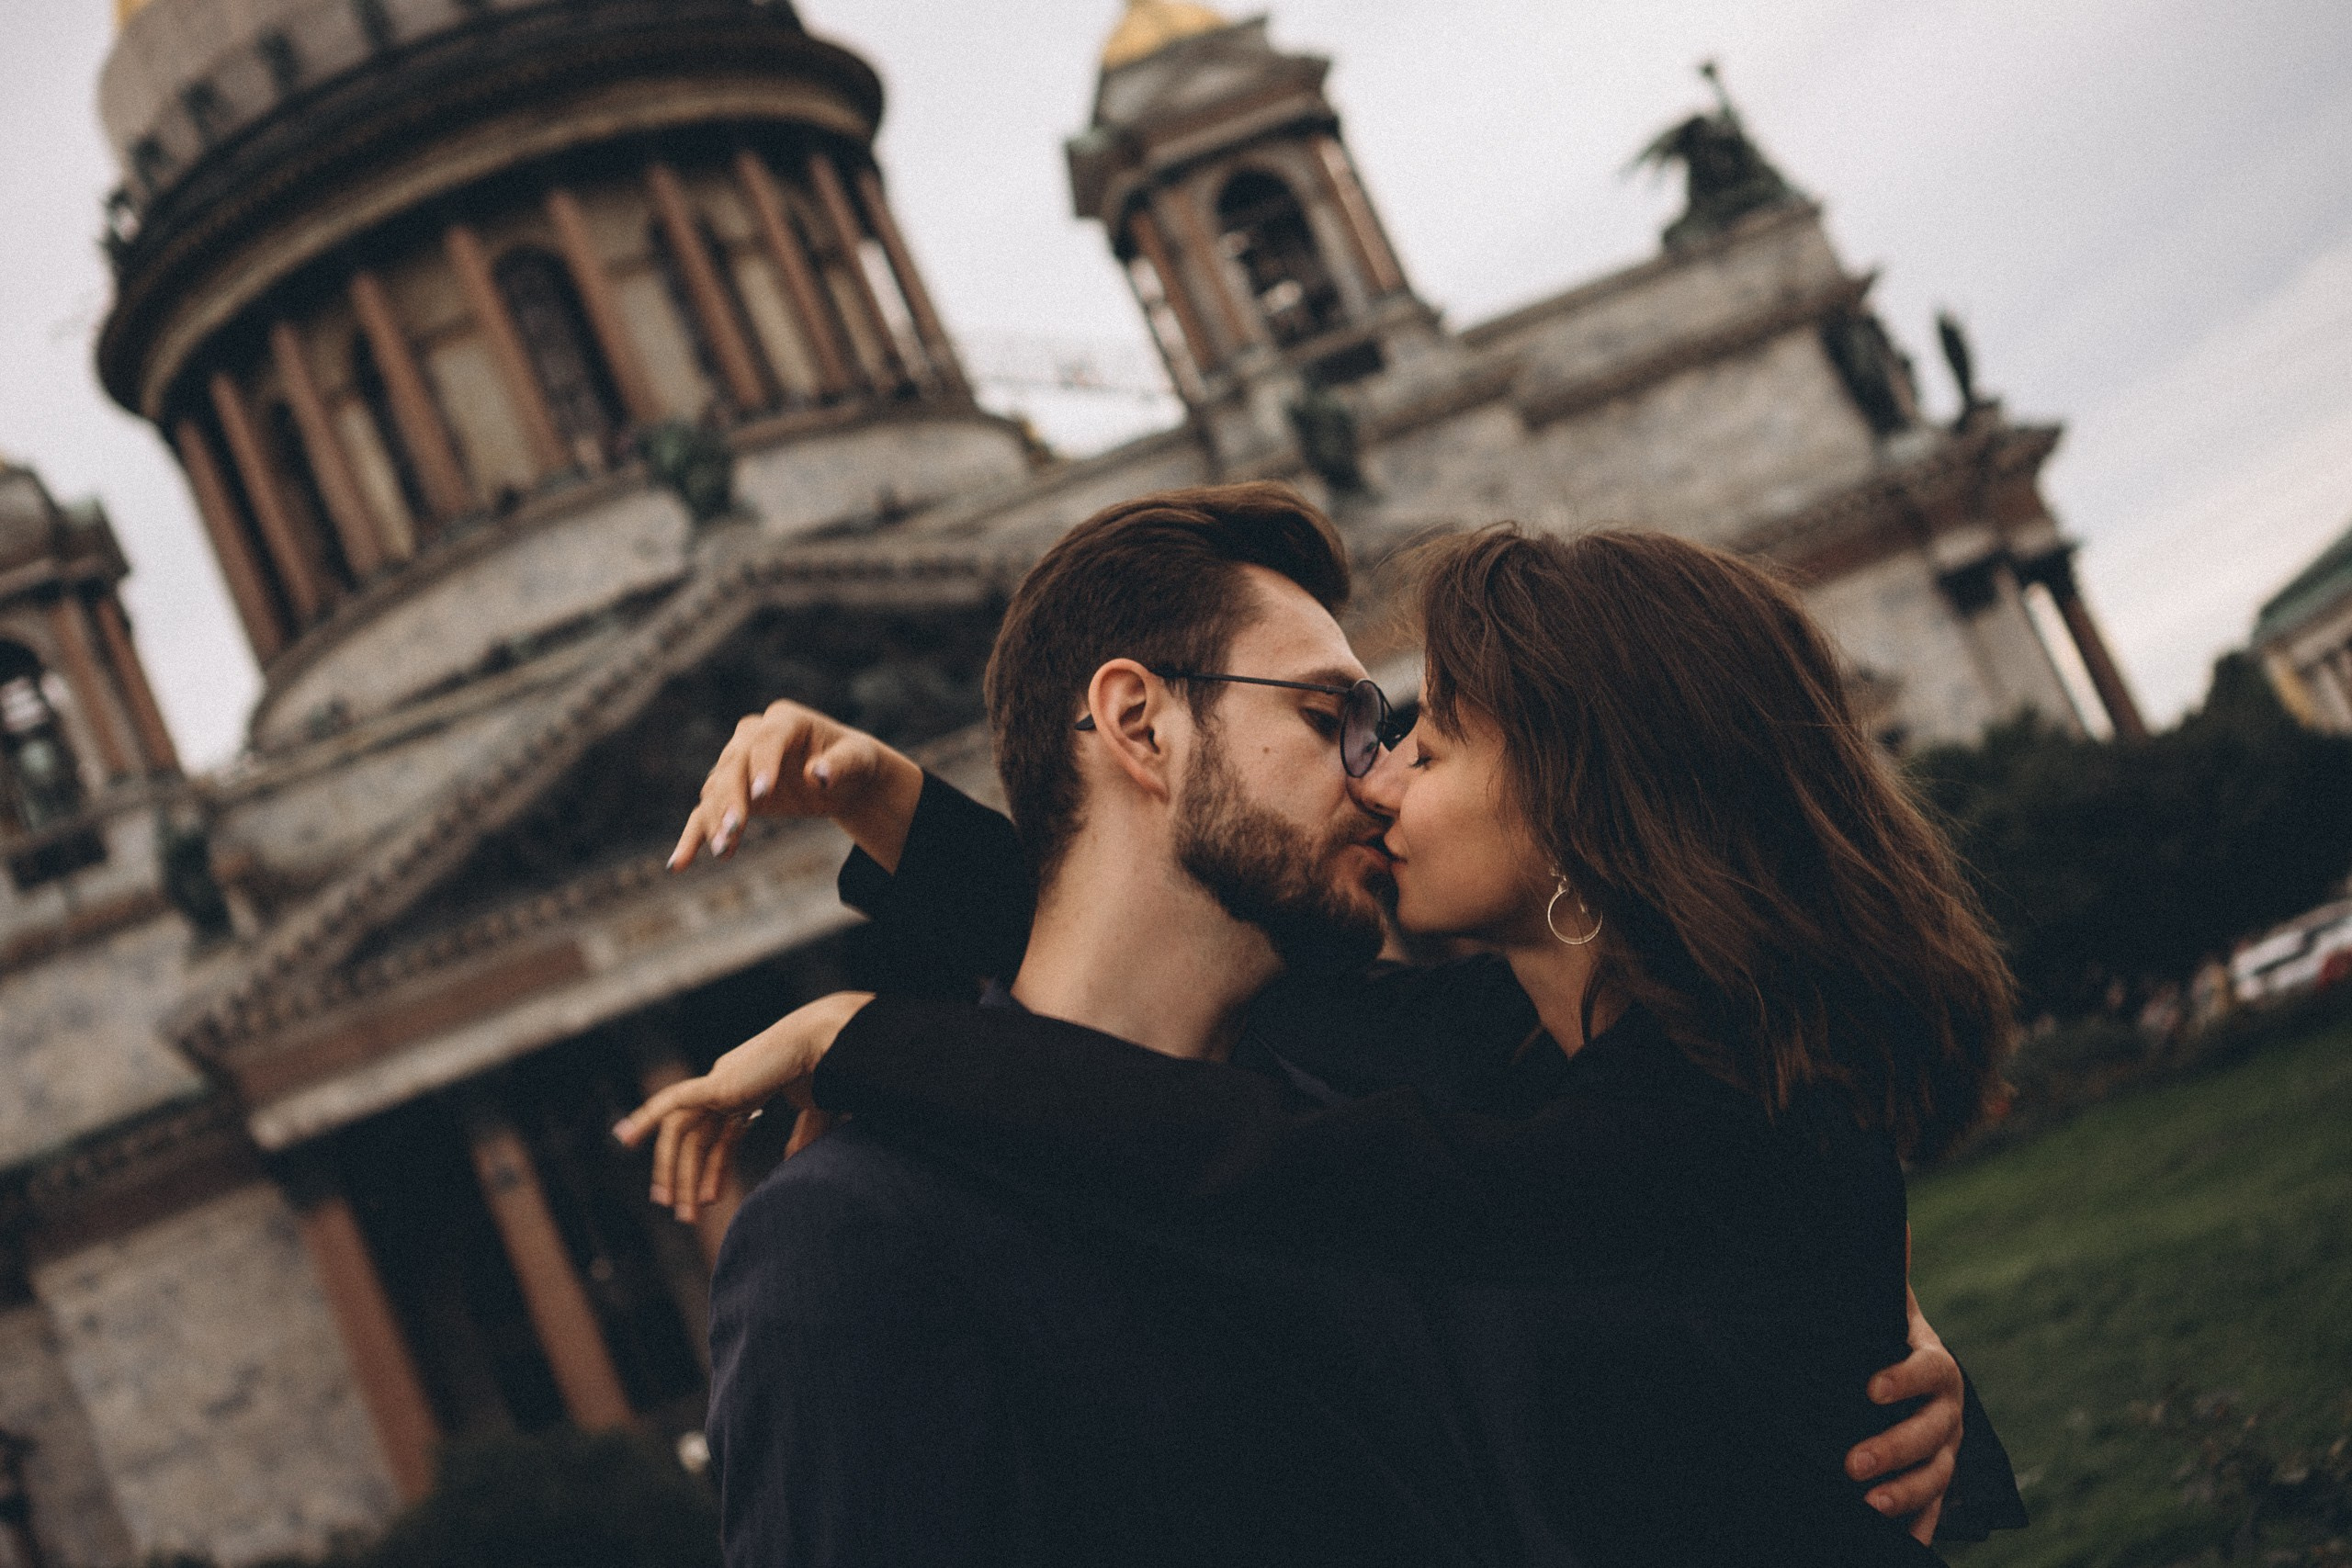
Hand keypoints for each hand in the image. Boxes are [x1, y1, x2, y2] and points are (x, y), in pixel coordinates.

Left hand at [613, 991, 872, 1220]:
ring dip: (674, 1170)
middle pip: (697, 1140)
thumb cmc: (827, 1071)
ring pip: (683, 1133)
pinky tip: (625, 1138)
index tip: (711, 1201)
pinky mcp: (717, 1084)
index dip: (714, 1170)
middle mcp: (727, 1087)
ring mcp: (719, 1084)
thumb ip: (803, 1136)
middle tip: (684, 1217)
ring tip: (673, 1206)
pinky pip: (672, 1103)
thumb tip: (793, 1162)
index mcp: (748, 1093)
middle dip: (688, 1178)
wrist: (829, 1046)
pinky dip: (646, 1118)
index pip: (721, 1137)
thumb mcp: (815, 1112)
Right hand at [668, 698, 920, 869]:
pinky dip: (692, 837)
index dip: (762, 765)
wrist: (841, 777)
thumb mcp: (859, 760)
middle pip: (733, 766)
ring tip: (723, 851)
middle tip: (735, 830)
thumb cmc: (853, 762)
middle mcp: (752, 736)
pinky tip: (678, 863)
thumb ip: (841, 764)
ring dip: (715, 822)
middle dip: (732, 799)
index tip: (761, 795)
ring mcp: (736, 763)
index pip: (767, 741)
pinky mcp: (730, 792)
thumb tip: (820, 776)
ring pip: (716, 791)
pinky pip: (704, 813)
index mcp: (784, 720)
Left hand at [1843, 1286, 1962, 1542]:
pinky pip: (1933, 1512)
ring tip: (1866, 1507)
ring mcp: (1944, 1450)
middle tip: (1850, 1464)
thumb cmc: (1875, 1331)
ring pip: (1937, 1477)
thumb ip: (1880, 1266)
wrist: (1893, 1370)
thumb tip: (1889, 1217)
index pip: (1929, 1371)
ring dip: (1906, 1494)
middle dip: (1895, 1450)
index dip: (1903, 1379)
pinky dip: (1919, 1528)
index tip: (1868, 1388)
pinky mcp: (1931, 1482)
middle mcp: (1948, 1410)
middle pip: (1934, 1434)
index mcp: (1933, 1363)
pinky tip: (1902, 1545)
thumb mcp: (1873, 1301)